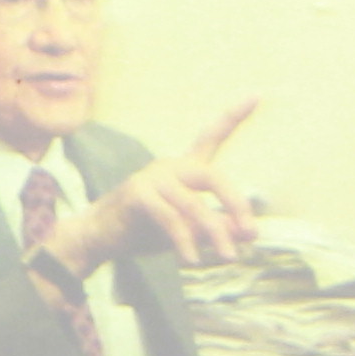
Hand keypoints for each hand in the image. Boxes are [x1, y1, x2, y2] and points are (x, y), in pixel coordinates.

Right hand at [44, 99, 260, 276]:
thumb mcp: (188, 230)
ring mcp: (152, 177)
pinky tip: (192, 260)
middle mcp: (170, 166)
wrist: (97, 237)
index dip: (233, 116)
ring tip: (229, 257)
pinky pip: (170, 218)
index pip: (211, 136)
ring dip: (214, 233)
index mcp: (184, 169)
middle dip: (236, 204)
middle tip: (251, 233)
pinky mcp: (137, 194)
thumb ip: (215, 228)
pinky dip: (184, 241)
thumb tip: (246, 234)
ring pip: (193, 205)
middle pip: (213, 176)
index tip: (256, 95)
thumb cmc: (144, 230)